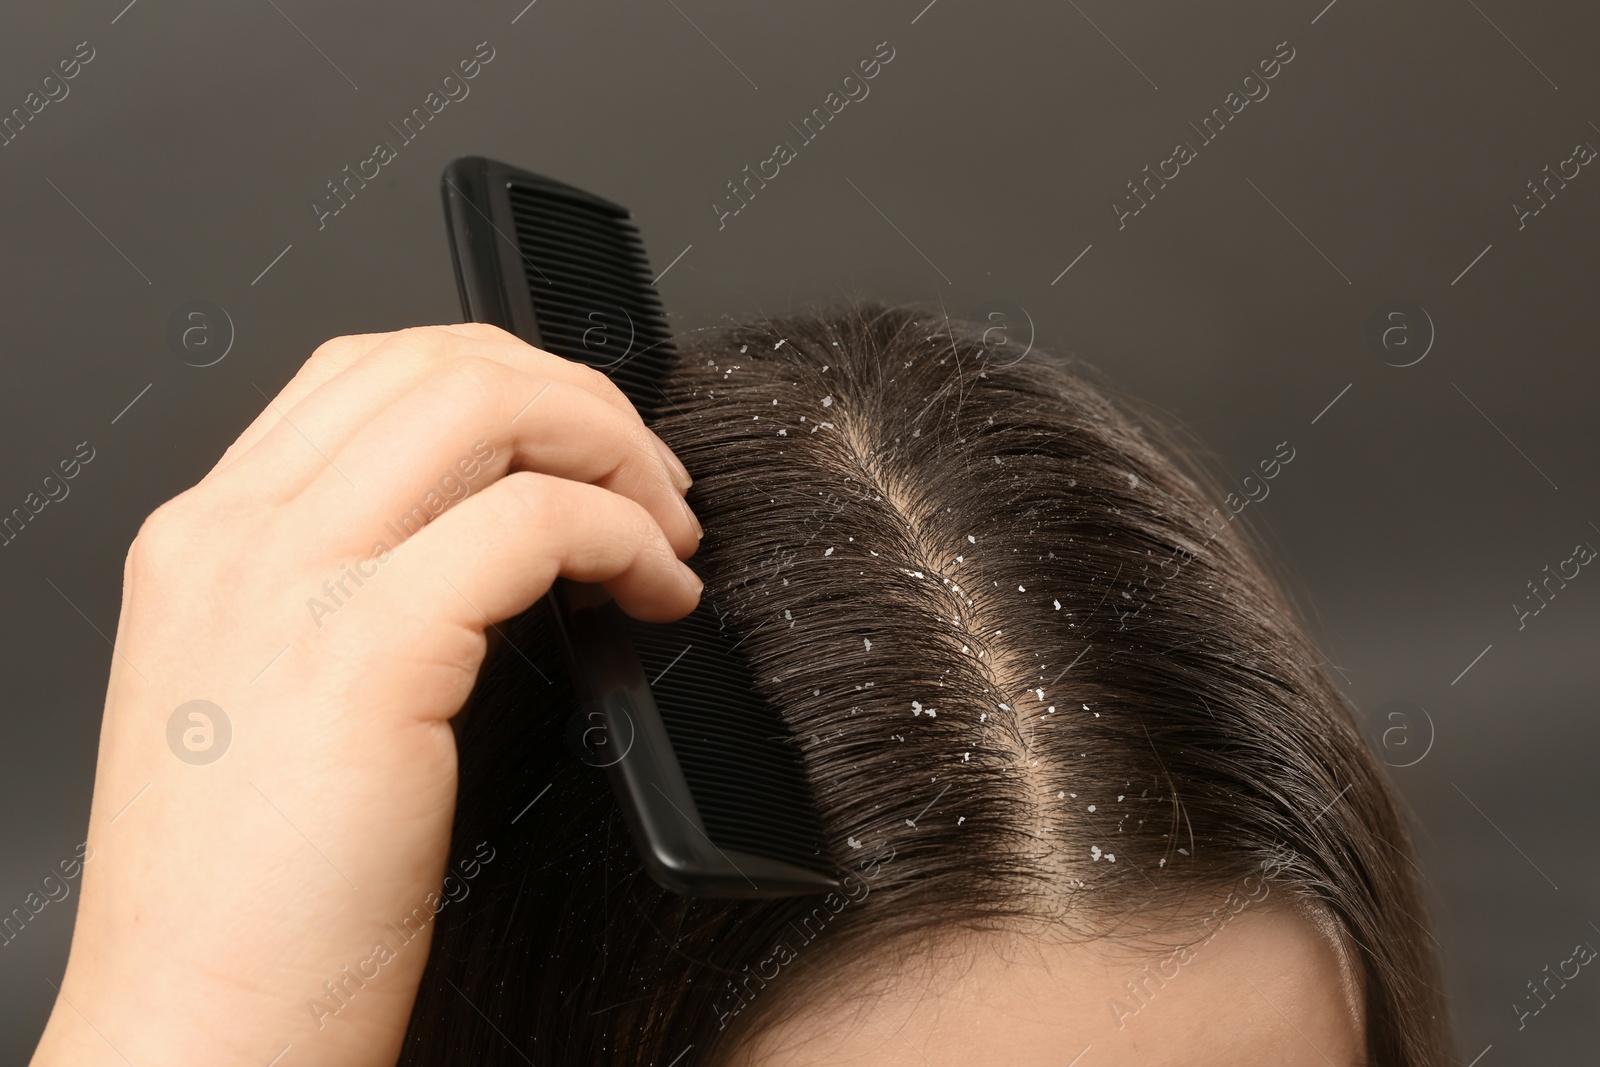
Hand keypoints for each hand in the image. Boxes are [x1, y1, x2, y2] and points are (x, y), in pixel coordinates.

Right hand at [31, 324, 702, 1066]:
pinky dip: (624, 539)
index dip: (506, 379)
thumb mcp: (272, 700)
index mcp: (208, 542)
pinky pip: (535, 522)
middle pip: (436, 363)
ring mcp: (288, 584)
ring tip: (663, 531)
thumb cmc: (252, 900)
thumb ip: (352, 590)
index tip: (582, 443)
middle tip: (649, 479)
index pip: (367, 370)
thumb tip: (495, 524)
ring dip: (611, 450)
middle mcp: (233, 539)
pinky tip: (655, 597)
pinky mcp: (362, 653)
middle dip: (575, 397)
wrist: (199, 1032)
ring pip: (485, 409)